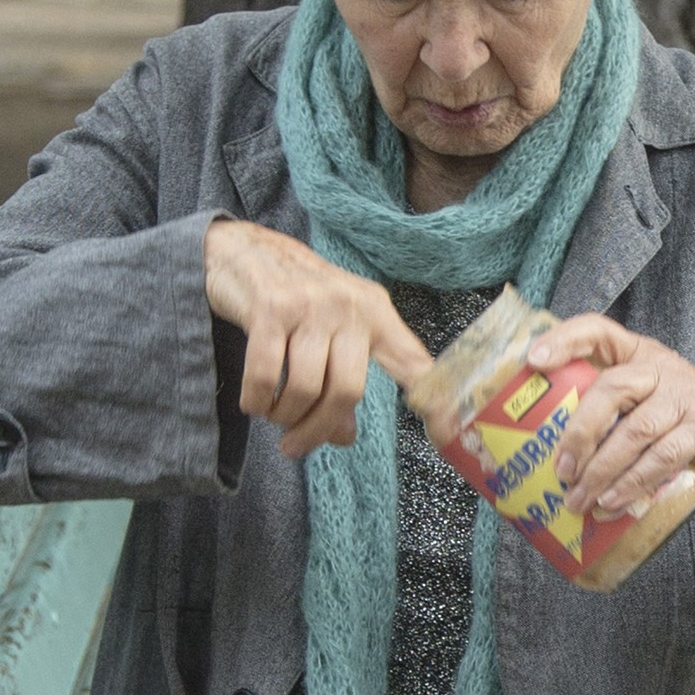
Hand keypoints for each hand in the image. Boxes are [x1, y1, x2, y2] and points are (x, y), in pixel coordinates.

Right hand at [204, 217, 424, 457]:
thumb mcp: (332, 334)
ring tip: (273, 415)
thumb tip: (343, 437)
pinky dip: (258, 401)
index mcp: (376, 314)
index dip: (434, 400)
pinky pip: (266, 375)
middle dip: (318, 428)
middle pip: (347, 391)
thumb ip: (342, 383)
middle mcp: (350, 307)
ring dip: (284, 416)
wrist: (246, 249)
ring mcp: (310, 305)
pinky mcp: (270, 309)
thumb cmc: (297, 299)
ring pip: (305, 388)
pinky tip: (255, 403)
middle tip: (295, 446)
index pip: (413, 362)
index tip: (448, 434)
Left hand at [532, 314, 694, 516]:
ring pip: (634, 430)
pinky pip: (662, 458)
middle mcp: (661, 369)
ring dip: (601, 470)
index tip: (534, 360)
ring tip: (580, 499)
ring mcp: (685, 398)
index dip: (565, 340)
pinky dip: (633, 484)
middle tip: (561, 470)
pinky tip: (613, 502)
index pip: (598, 330)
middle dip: (579, 432)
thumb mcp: (651, 398)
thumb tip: (552, 453)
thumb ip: (614, 410)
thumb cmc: (688, 419)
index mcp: (640, 355)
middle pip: (612, 388)